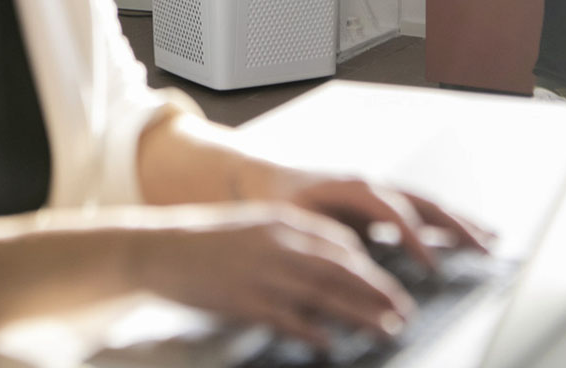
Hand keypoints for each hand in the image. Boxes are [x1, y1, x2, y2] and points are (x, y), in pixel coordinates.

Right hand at [132, 202, 414, 348]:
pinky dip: (312, 332)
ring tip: (388, 329)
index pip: (340, 242)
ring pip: (325, 295)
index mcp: (282, 221)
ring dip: (361, 314)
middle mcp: (279, 244)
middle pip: (342, 269)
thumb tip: (333, 258)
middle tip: (405, 310)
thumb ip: (291, 239)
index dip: (368, 266)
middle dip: (379, 291)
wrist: (161, 246)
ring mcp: (263, 273)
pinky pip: (288, 318)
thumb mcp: (255, 226)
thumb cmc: (209, 238)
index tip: (387, 284)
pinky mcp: (245, 301)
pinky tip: (329, 344)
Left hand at [277, 173, 492, 264]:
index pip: (393, 212)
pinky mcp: (380, 203)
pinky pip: (420, 211)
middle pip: (423, 202)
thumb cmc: (280, 202)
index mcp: (354, 187)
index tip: (433, 268)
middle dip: (456, 225)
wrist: (266, 180)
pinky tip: (464, 237)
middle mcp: (373, 185)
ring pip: (428, 205)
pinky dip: (445, 223)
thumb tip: (357, 267)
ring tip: (492, 238)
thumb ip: (327, 242)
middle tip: (487, 249)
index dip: (414, 239)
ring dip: (460, 221)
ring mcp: (380, 191)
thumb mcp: (297, 225)